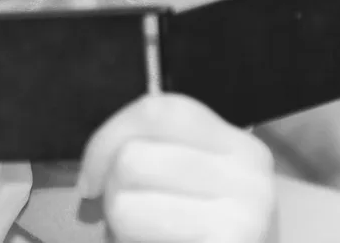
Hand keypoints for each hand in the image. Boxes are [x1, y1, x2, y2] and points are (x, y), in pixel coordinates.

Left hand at [78, 94, 276, 242]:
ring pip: (123, 206)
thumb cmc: (211, 233)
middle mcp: (248, 177)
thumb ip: (156, 158)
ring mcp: (242, 221)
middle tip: (119, 218)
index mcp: (239, 146)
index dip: (108, 136)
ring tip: (144, 237)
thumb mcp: (197, 184)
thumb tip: (92, 177)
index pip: (158, 110)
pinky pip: (133, 241)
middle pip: (132, 158)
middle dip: (109, 190)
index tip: (91, 177)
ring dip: (117, 228)